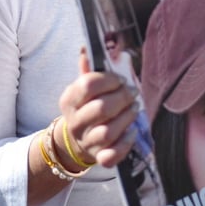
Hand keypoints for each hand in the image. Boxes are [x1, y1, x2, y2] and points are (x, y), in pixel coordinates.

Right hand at [57, 48, 139, 167]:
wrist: (76, 140)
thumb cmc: (86, 107)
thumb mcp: (83, 89)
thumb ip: (88, 70)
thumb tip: (86, 48)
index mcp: (69, 100)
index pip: (88, 85)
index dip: (109, 79)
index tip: (121, 79)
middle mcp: (74, 122)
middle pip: (101, 108)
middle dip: (122, 98)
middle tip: (133, 92)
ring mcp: (86, 141)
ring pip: (108, 132)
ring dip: (127, 118)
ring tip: (135, 108)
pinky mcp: (98, 157)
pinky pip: (111, 155)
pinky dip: (124, 144)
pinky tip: (132, 132)